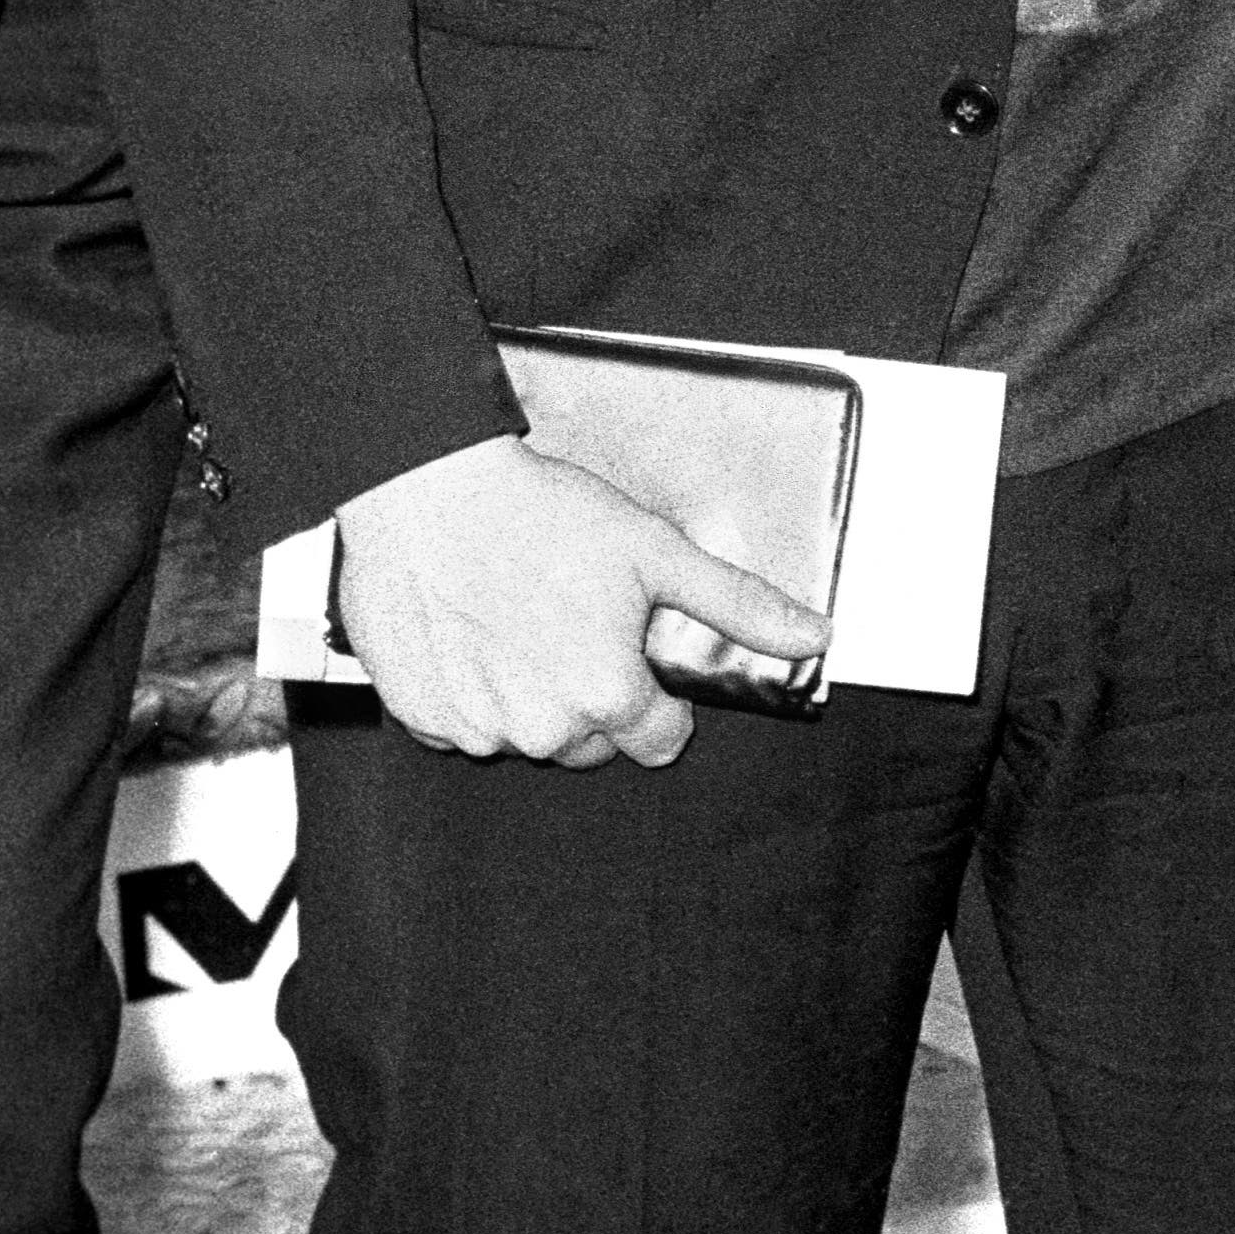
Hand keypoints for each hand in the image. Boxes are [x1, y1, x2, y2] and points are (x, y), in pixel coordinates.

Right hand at [318, 437, 822, 767]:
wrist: (423, 491)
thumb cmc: (537, 513)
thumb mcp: (654, 550)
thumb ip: (737, 604)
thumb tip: (813, 636)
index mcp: (607, 696)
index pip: (658, 740)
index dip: (658, 699)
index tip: (636, 656)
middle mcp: (543, 729)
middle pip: (592, 742)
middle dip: (592, 696)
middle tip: (573, 622)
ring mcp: (478, 728)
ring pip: (527, 734)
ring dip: (529, 696)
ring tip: (519, 619)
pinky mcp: (421, 717)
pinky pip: (462, 726)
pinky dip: (470, 694)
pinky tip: (472, 634)